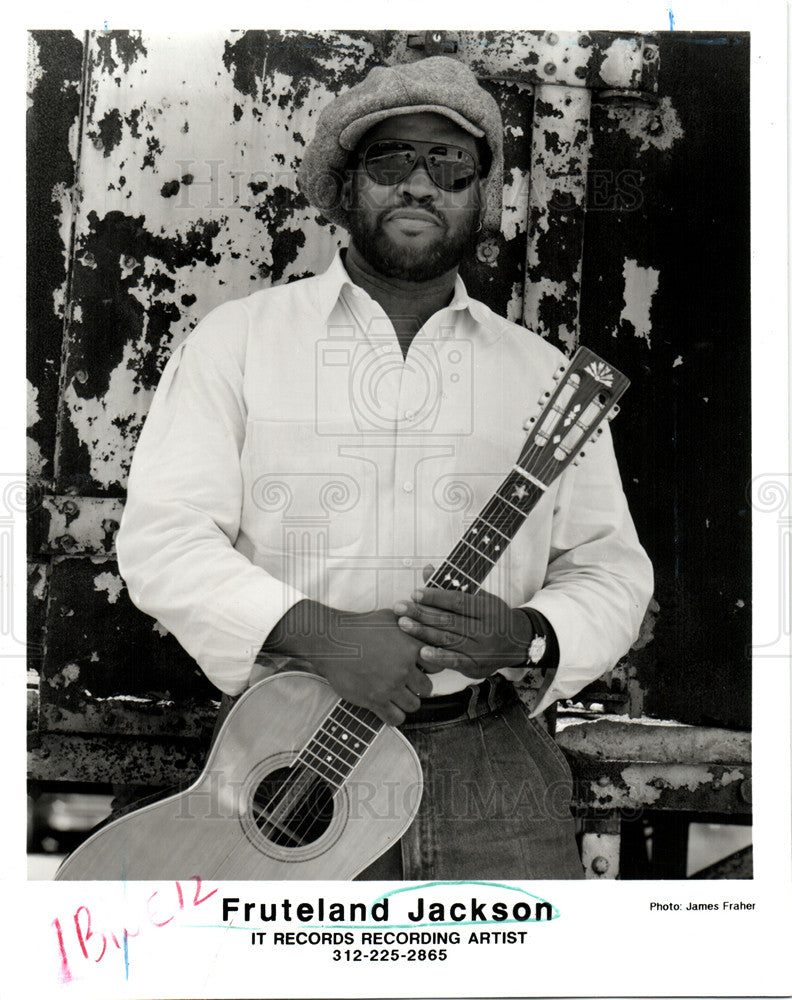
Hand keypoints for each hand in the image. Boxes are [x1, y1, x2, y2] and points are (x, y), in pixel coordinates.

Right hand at [262, 601, 440, 725]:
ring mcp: (390, 686)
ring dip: (407, 701)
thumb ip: (410, 621)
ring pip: (413, 705)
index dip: (430, 668)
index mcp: (411, 648)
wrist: (332, 641)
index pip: (437, 666)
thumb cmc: (359, 626)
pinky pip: (395, 718)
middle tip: (406, 682)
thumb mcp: (389, 617)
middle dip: (418, 686)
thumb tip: (423, 620)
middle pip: (427, 688)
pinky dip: (394, 715)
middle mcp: (404, 669)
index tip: (420, 667)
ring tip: (397, 694)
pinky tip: (388, 707)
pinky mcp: (375, 700)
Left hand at [393, 565, 532, 679]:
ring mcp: (482, 650)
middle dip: (422, 614)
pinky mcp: (477, 666)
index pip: (458, 601)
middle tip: (400, 608)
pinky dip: (438, 657)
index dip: (435, 597)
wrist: (517, 643)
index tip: (415, 593)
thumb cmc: (492, 616)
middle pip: (450, 621)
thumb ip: (453, 586)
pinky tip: (422, 652)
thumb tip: (427, 569)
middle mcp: (486, 630)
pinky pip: (456, 662)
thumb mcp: (480, 597)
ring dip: (423, 632)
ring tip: (404, 624)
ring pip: (449, 640)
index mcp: (488, 609)